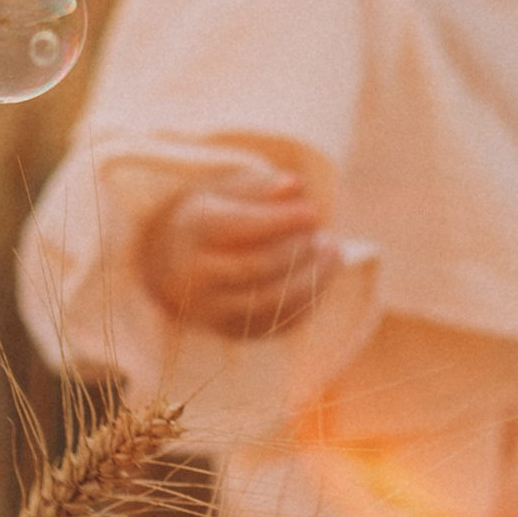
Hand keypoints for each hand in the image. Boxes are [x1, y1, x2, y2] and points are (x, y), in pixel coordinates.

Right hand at [141, 172, 339, 337]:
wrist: (183, 260)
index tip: (313, 213)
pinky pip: (276, 324)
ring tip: (334, 252)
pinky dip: (308, 300)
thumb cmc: (222, 214)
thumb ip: (264, 186)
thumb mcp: (234, 190)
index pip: (238, 229)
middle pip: (254, 267)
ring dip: (311, 279)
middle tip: (322, 236)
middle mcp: (195, 274)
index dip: (280, 221)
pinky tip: (323, 274)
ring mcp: (212, 308)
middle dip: (297, 251)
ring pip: (268, 302)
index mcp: (194, 230)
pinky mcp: (233, 330)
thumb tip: (295, 186)